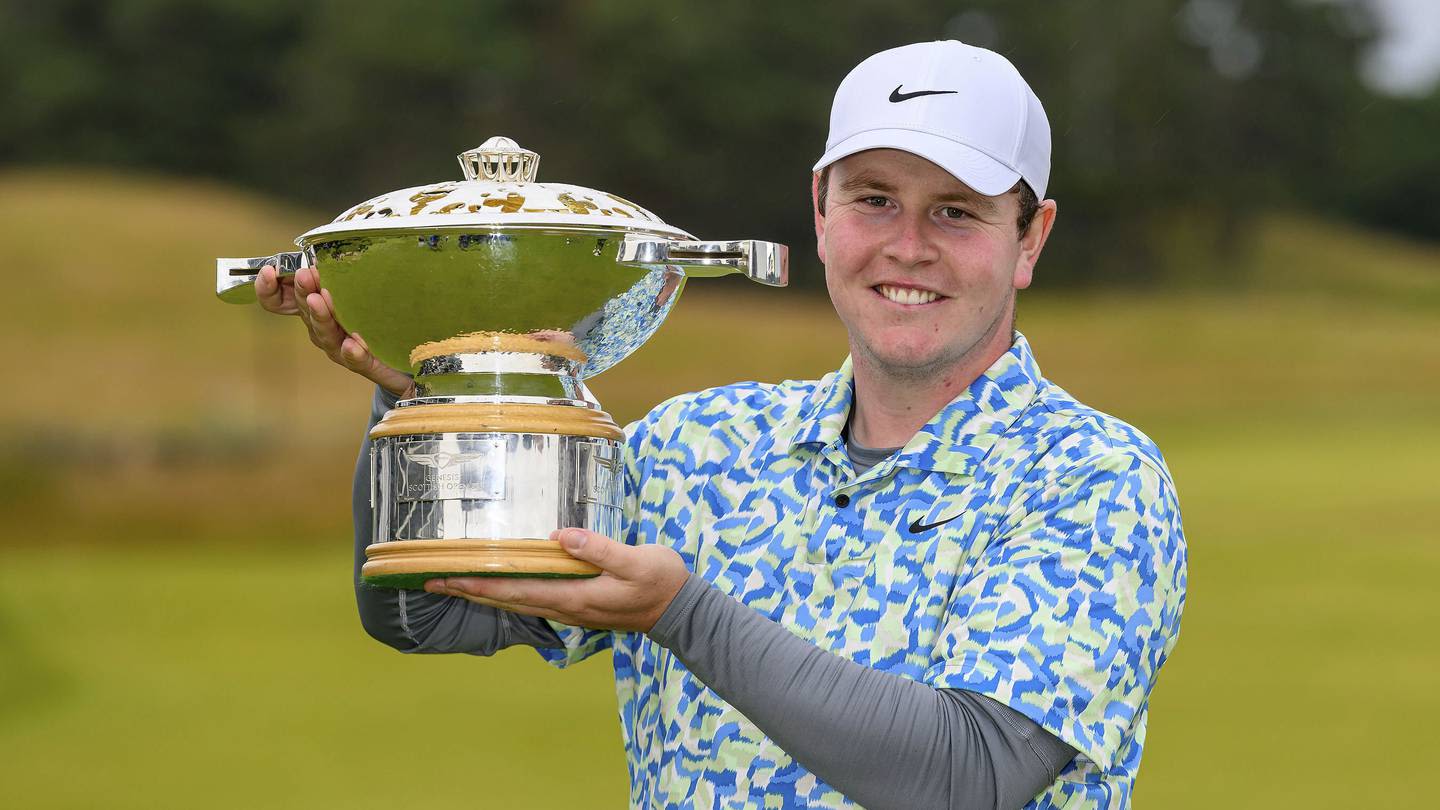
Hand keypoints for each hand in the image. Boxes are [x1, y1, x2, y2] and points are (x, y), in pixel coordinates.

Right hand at [254, 264, 413, 397]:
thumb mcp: (357, 288)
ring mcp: (341, 348)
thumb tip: (329, 245)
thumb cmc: (376, 317)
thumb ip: (340, 271)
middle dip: (303, 291)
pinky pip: (356, 360)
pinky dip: (352, 352)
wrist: (409, 354)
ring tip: (319, 300)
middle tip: (305, 275)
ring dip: (321, 316)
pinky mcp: (366, 363)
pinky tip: (353, 344)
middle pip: (305, 311)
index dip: (268, 289)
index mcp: (317, 309)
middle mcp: (324, 329)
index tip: (269, 270)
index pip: (281, 301)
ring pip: (325, 334)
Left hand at [425, 528, 690, 632]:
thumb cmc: (661, 582)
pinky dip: (508, 595)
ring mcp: (571, 610)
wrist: (682, 611)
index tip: (447, 577)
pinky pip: (532, 601)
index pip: (515, 591)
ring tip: (456, 584)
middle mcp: (566, 608)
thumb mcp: (636, 560)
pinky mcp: (579, 605)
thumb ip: (599, 549)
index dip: (479, 584)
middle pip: (507, 601)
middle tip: (433, 580)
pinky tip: (501, 587)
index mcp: (574, 597)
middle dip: (470, 591)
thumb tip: (560, 536)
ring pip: (517, 604)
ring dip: (485, 595)